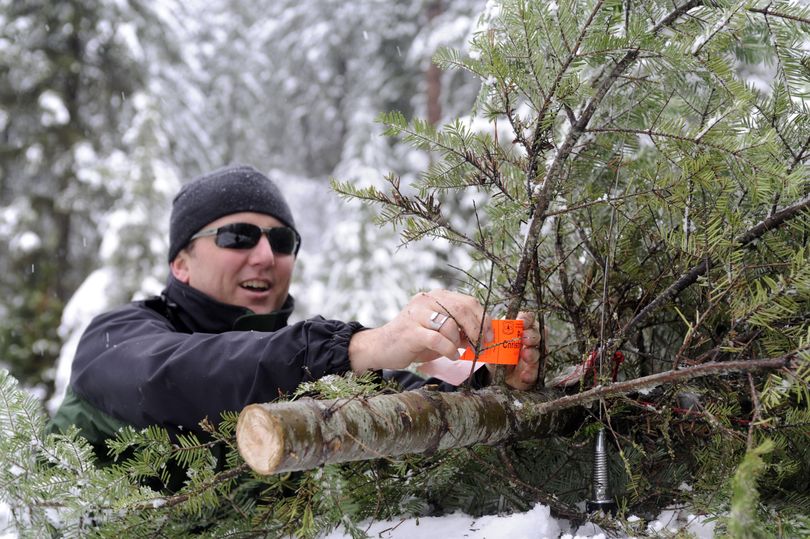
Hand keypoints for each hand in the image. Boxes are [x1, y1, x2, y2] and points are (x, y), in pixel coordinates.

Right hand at [349, 289, 491, 372]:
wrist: (381, 348)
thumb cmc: (414, 340)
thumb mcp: (439, 331)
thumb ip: (458, 329)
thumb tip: (484, 335)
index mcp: (436, 297)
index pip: (467, 301)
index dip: (483, 318)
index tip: (489, 335)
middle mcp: (427, 300)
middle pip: (462, 309)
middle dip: (476, 329)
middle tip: (480, 345)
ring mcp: (417, 314)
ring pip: (450, 325)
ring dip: (458, 342)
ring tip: (456, 352)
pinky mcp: (411, 331)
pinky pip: (438, 339)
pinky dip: (449, 350)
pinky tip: (450, 356)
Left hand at [494, 311, 540, 389]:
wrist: (494, 373)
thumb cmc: (494, 351)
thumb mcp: (490, 340)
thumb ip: (490, 333)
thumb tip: (488, 330)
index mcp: (519, 328)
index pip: (528, 318)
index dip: (527, 318)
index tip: (522, 323)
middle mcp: (529, 340)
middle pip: (537, 334)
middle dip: (532, 336)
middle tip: (524, 339)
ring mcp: (533, 356)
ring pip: (539, 352)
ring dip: (533, 353)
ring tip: (525, 356)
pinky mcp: (533, 371)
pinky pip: (536, 372)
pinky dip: (531, 373)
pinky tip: (524, 375)